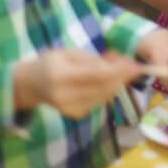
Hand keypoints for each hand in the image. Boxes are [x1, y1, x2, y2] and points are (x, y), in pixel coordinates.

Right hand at [13, 49, 140, 118]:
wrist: (31, 85)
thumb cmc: (52, 62)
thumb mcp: (69, 53)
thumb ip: (93, 59)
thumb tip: (120, 63)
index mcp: (60, 75)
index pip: (97, 75)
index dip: (120, 70)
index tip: (136, 64)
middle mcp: (63, 95)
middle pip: (104, 87)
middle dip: (123, 77)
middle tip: (133, 65)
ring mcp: (68, 108)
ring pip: (105, 96)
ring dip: (118, 83)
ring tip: (118, 69)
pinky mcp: (74, 115)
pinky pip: (99, 101)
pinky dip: (108, 90)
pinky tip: (106, 81)